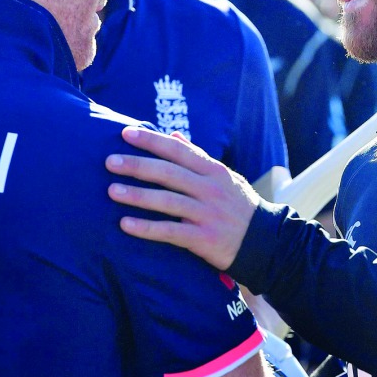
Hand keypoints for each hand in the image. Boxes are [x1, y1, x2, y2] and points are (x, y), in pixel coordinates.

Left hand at [107, 127, 261, 270]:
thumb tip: (174, 136)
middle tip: (110, 162)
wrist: (267, 243)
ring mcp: (207, 214)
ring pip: (167, 201)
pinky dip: (146, 228)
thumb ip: (199, 158)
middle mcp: (210, 189)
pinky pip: (170, 231)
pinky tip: (125, 225)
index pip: (179, 151)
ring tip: (112, 191)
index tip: (126, 133)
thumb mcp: (225, 178)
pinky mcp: (204, 239)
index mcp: (214, 171)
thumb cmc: (240, 207)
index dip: (152, 140)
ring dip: (137, 195)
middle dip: (137, 165)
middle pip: (169, 173)